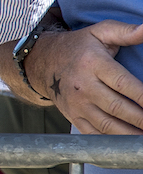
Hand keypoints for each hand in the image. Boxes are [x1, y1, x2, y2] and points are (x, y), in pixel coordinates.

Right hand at [27, 22, 142, 134]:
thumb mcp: (99, 32)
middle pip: (118, 108)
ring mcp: (77, 104)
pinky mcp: (73, 116)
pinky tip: (129, 141)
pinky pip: (95, 134)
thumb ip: (126, 32)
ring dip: (132, 134)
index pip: (123, 83)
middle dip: (142, 119)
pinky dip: (113, 142)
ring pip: (108, 125)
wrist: (41, 62)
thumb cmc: (77, 47)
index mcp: (93, 64)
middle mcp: (83, 86)